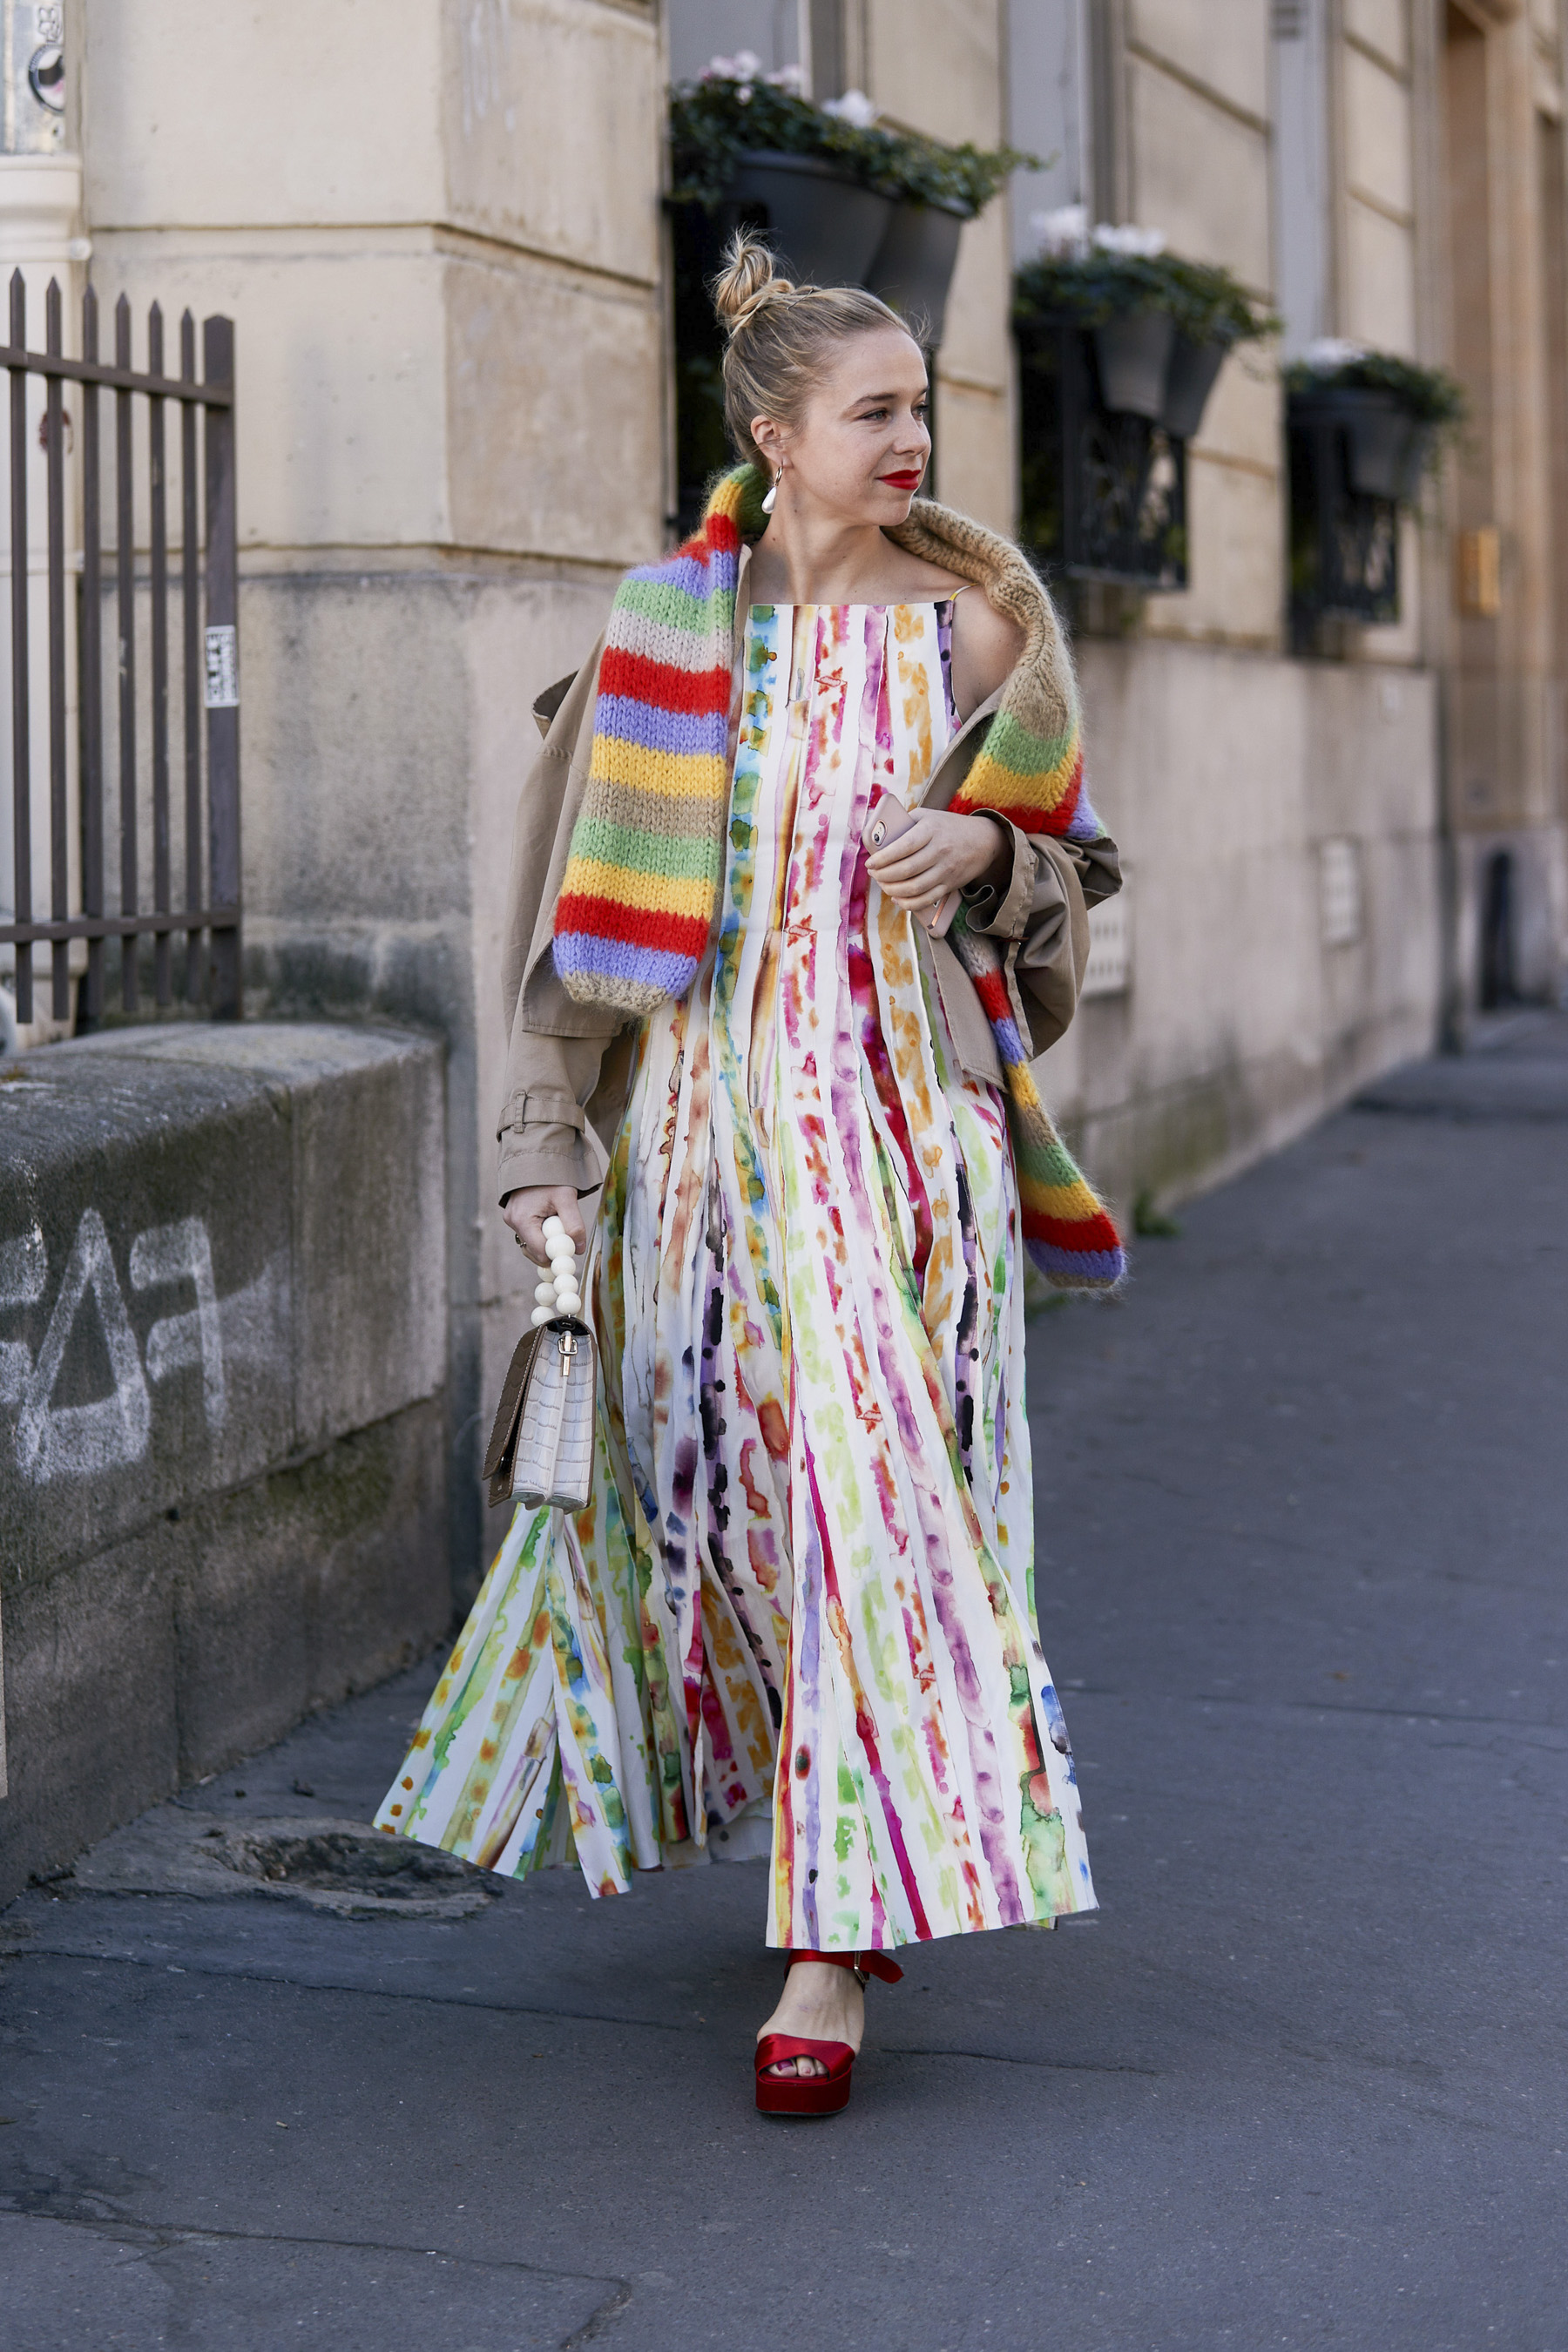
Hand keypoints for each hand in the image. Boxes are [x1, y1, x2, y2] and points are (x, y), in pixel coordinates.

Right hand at [502, 1184, 586, 1267]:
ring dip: (548, 1241)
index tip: (572, 1247)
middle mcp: (512, 1222)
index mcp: (522, 1220)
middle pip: (535, 1252)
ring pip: (532, 1246)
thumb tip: (579, 1249)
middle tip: (568, 1236)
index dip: (559, 1253)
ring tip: (557, 1222)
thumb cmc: (552, 1177)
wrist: (538, 1159)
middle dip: (553, 1249)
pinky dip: (542, 1235)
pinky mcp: (514, 1218)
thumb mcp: (567, 1198)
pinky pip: (530, 1236)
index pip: (541, 1252)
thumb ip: (574, 1225)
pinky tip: (550, 1221)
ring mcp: (511, 1220)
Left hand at [865, 810, 1007, 912]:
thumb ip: (905, 823)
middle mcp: (940, 851)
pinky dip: (908, 903)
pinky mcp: (949, 885)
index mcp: (931, 830)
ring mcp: (946, 870)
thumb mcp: (927, 816)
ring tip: (883, 884)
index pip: (903, 846)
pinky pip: (926, 899)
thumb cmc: (948, 826)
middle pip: (906, 870)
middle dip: (884, 875)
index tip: (870, 863)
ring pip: (914, 888)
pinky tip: (897, 898)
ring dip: (893, 890)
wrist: (983, 840)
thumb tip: (878, 837)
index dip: (883, 858)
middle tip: (874, 874)